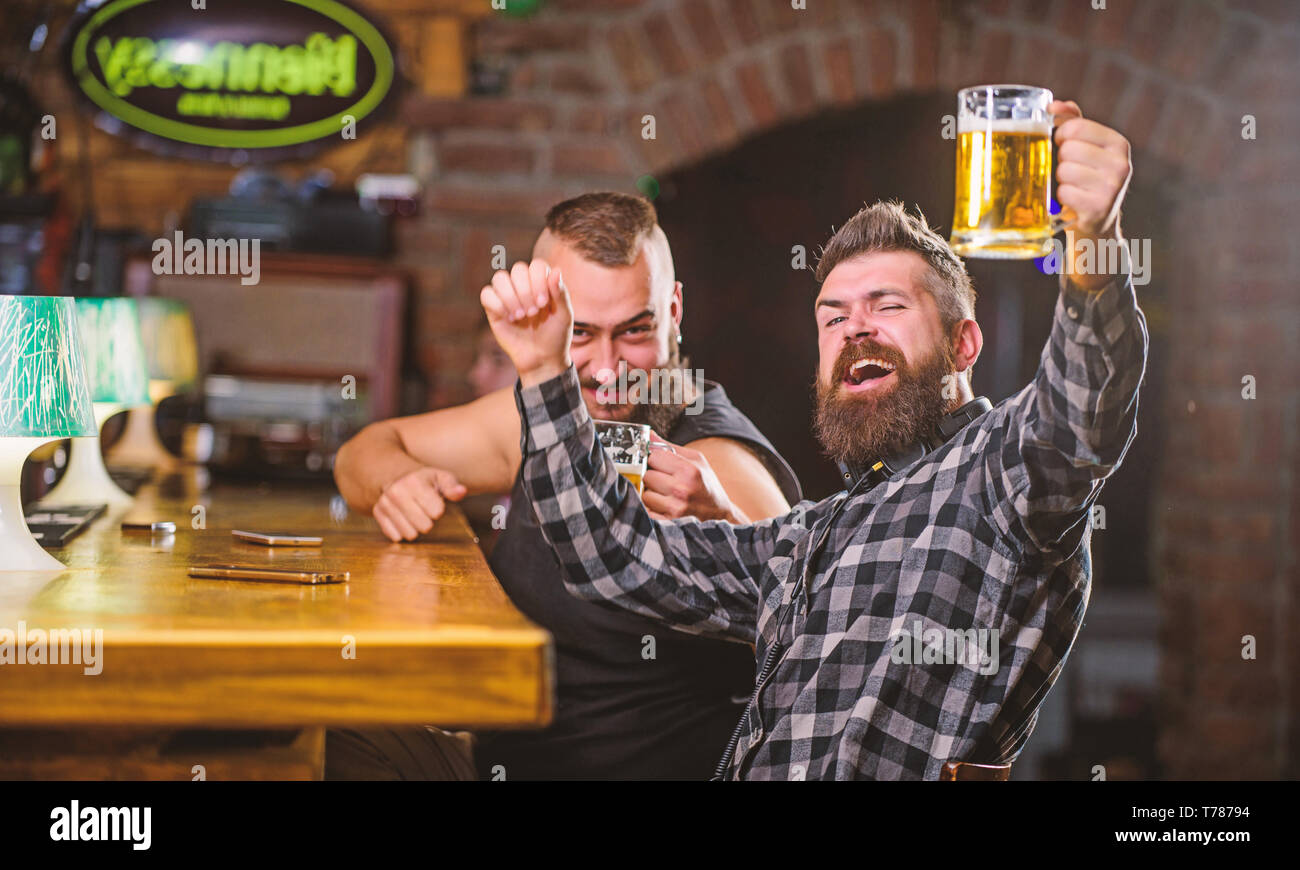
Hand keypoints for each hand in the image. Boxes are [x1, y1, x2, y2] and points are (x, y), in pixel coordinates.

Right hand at [373, 466, 466, 541]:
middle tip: (424, 510)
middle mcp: (396, 492)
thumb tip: (461, 492)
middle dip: (428, 520)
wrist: (396, 476)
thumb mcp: (440, 478)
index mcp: (414, 481)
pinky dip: (402, 531)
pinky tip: (403, 519)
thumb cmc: (424, 480)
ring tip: (414, 515)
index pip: (437, 512)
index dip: (438, 509)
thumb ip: (452, 486)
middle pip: (425, 526)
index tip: (434, 502)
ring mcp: (385, 503)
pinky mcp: (377, 513)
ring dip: (415, 528)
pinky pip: (395, 536)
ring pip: (409, 534)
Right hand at [480, 259, 573, 385]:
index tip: (543, 303)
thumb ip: (560, 293)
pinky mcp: (494, 310)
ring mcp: (507, 297)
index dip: (538, 280)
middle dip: (525, 291)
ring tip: (521, 316)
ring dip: (511, 297)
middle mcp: (523, 286)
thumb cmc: (555, 336)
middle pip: (518, 269)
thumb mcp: (564, 316)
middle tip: (533, 312)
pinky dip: (497, 304)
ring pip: (500, 278)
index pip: (536, 265)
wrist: (542, 359)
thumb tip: (556, 270)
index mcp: (542, 283)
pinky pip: (486, 294)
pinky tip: (509, 318)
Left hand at [641, 435, 745, 522]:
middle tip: (665, 479)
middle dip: (652, 476)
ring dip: (651, 493)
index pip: (654, 456)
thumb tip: (648, 434)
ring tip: (666, 493)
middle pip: (647, 475)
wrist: (719, 515)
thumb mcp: (696, 460)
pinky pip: (646, 508)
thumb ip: (670, 447)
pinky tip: (664, 503)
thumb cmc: (706, 484)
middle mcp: (681, 489)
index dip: (655, 458)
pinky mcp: (668, 521)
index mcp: (689, 470)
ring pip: (644, 493)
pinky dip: (651, 506)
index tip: (661, 462)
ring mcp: (674, 508)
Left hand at [1051, 100, 1131, 239]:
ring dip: (1060, 179)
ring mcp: (1112, 187)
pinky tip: (1073, 200)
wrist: (1097, 221)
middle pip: (1068, 148)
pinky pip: (1064, 192)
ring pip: (1064, 170)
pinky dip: (1062, 197)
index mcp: (1118, 143)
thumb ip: (1073, 121)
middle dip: (1061, 159)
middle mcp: (1121, 164)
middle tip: (1070, 170)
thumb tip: (1055, 105)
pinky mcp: (1098, 208)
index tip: (1063, 144)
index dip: (1061, 135)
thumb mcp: (1086, 147)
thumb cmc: (1087, 177)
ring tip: (1072, 185)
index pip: (1076, 127)